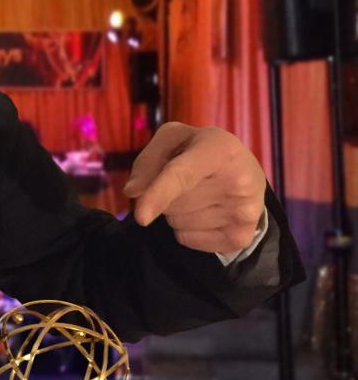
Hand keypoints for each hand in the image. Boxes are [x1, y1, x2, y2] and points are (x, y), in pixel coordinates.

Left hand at [124, 122, 265, 254]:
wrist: (246, 173)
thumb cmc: (200, 152)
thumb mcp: (173, 140)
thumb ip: (148, 160)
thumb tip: (133, 192)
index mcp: (220, 148)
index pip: (183, 175)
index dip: (159, 194)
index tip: (140, 217)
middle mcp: (239, 179)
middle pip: (173, 204)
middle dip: (167, 197)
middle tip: (190, 180)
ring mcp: (243, 211)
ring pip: (178, 223)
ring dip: (177, 213)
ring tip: (201, 194)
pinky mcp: (241, 236)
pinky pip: (188, 239)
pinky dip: (187, 229)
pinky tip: (206, 211)